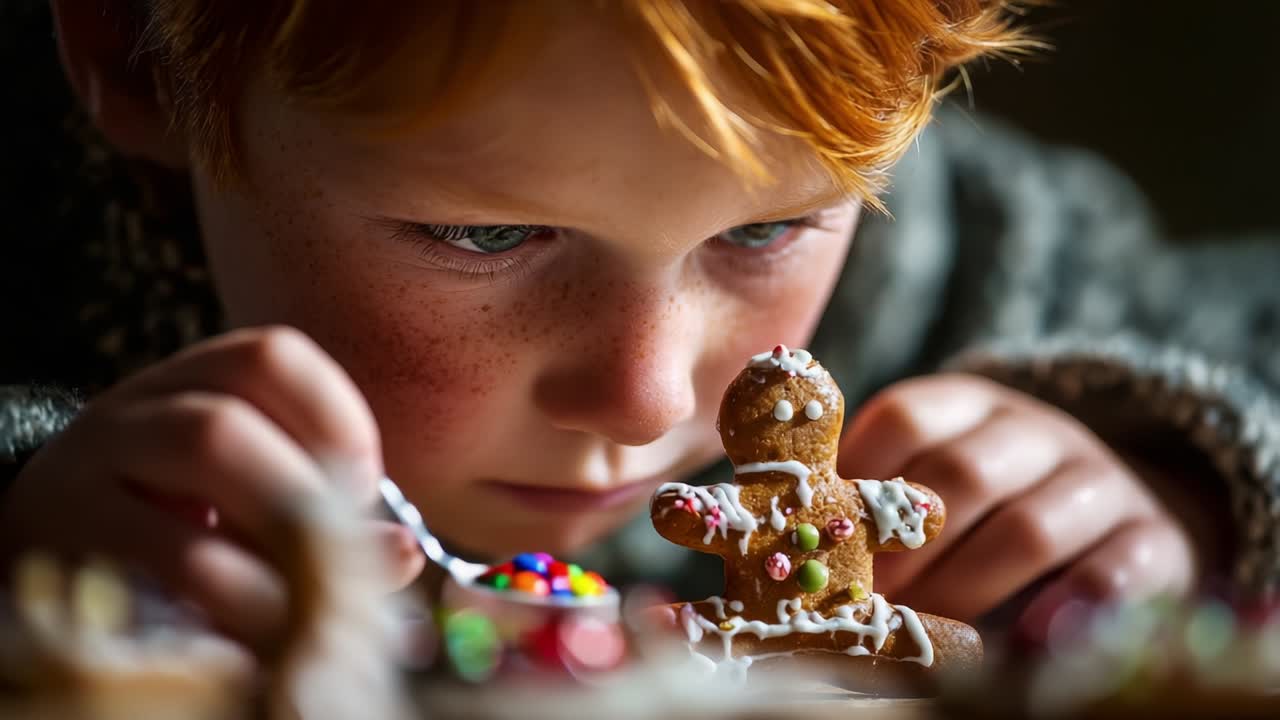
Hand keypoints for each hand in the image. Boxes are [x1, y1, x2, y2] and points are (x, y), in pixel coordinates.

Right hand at [0, 326, 424, 652]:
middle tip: (334, 557)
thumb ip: (323, 511)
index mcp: (189, 382)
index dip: (334, 416)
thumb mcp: (244, 499)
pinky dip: (222, 603)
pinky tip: (255, 633)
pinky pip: (153, 566)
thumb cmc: (172, 519)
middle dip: (298, 498)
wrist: (49, 549)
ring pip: (177, 495)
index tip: (366, 485)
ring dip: (264, 548)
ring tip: (303, 603)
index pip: (268, 357)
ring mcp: (83, 473)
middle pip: (219, 427)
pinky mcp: (61, 543)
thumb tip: (400, 553)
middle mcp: (130, 414)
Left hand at [838, 373, 1196, 640]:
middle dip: (908, 549)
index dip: (861, 480)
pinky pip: (1113, 574)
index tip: (827, 541)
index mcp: (968, 404)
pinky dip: (1060, 611)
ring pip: (1031, 529)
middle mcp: (1037, 430)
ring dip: (967, 590)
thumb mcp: (939, 474)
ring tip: (924, 634)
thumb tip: (797, 541)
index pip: (905, 417)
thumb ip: (880, 497)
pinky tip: (1015, 644)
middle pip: (964, 474)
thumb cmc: (992, 506)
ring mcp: (1101, 481)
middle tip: (867, 603)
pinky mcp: (1156, 539)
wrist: (1122, 512)